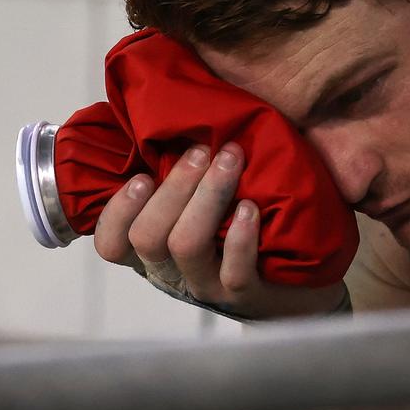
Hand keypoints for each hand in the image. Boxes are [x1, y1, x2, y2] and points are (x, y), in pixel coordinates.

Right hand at [93, 142, 347, 319]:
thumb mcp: (198, 204)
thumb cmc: (239, 225)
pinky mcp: (246, 297)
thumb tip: (154, 112)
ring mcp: (207, 286)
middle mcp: (172, 272)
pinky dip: (240, 236)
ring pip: (186, 246)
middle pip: (147, 237)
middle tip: (200, 150)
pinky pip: (234, 270)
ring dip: (206, 197)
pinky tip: (250, 208)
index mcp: (153, 250)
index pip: (111, 244)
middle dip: (172, 187)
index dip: (117, 211)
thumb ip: (173, 170)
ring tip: (230, 160)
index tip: (142, 176)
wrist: (297, 284)